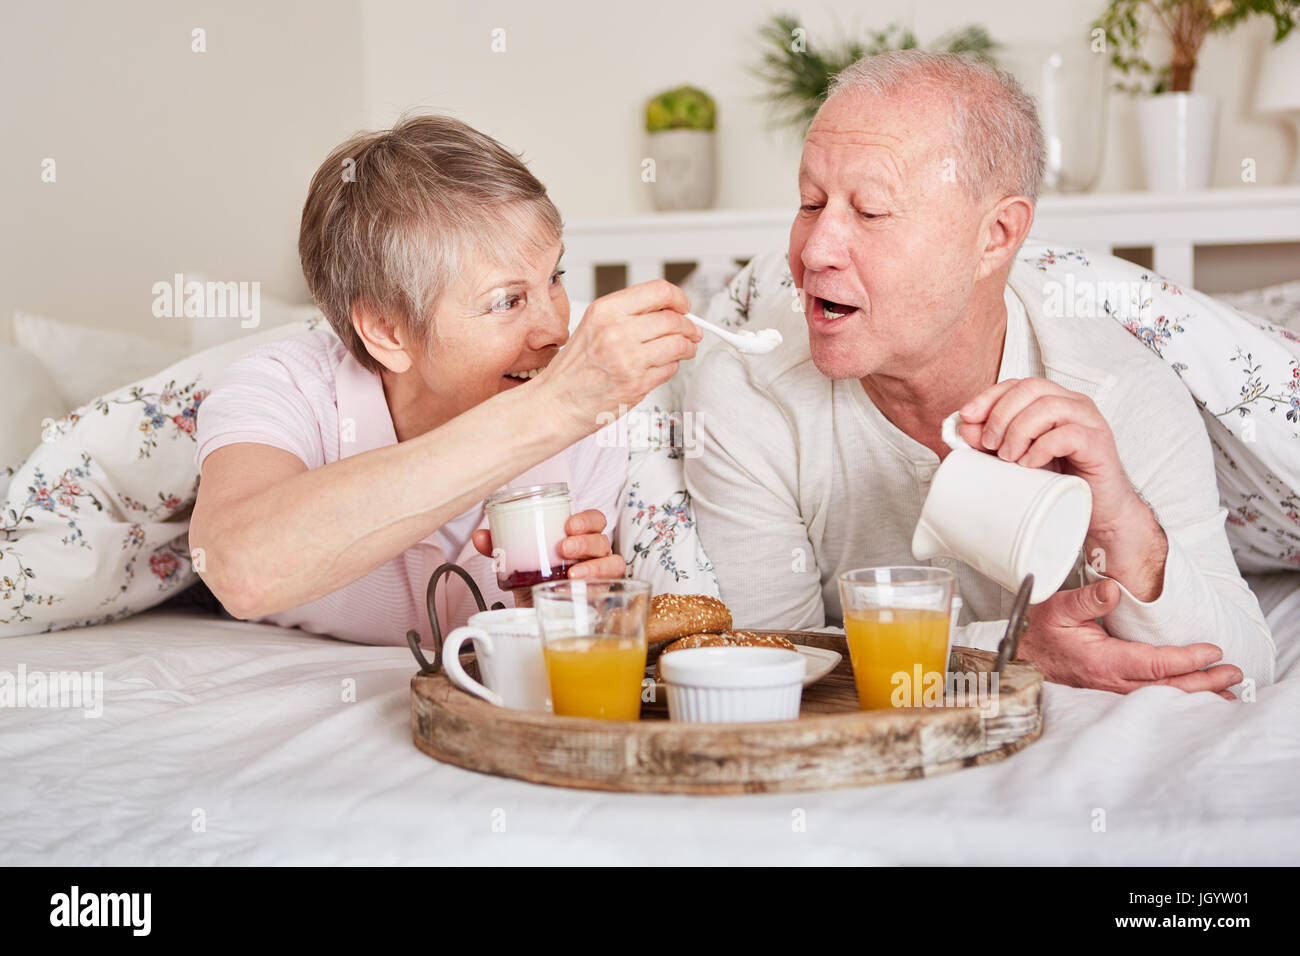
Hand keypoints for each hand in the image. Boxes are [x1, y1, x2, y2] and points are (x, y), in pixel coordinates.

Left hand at [473, 509, 625, 606]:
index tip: (568, 525)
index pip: (594, 520)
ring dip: (593, 565)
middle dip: (585, 541)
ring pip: (612, 562)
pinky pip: (610, 587)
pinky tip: (576, 589)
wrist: (539, 612)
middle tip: (564, 547)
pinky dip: (596, 586)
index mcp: (578, 538)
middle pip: (603, 538)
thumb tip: (480, 536)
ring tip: (572, 573)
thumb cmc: (535, 580)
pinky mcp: (602, 594)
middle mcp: (593, 554)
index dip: (586, 519)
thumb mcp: (517, 563)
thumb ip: (499, 548)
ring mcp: (600, 574)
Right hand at [536, 279, 700, 434]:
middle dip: (689, 327)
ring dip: (687, 348)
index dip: (679, 298)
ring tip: (684, 350)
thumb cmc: (573, 370)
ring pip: (679, 344)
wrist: (556, 404)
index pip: (659, 291)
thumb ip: (628, 315)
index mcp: (605, 310)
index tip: (684, 307)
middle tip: (692, 332)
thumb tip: (667, 310)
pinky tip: (661, 368)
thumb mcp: (593, 326)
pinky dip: (672, 368)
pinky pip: (671, 369)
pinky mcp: (637, 383)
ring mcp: (628, 358)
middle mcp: (617, 331)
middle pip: (674, 319)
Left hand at [957, 376, 1167, 600]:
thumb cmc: (1058, 482)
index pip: (1016, 384)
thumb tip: (964, 427)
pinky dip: (1041, 448)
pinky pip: (1068, 434)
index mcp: (1053, 401)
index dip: (988, 397)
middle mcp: (1072, 404)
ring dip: (1019, 431)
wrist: (1097, 512)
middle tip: (989, 445)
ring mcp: (1089, 421)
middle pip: (1030, 388)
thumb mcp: (1017, 459)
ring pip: (1048, 406)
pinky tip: (1029, 465)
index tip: (966, 417)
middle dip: (1001, 414)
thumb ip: (991, 442)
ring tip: (1008, 457)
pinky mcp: (1098, 443)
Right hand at [1018, 579, 1241, 698]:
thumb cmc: (1040, 632)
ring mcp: (1113, 691)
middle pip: (1168, 688)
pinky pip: (1153, 699)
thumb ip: (1086, 599)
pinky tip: (1194, 694)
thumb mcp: (1057, 607)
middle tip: (1233, 674)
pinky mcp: (1114, 693)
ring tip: (1225, 690)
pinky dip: (1178, 697)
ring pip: (1163, 697)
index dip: (1187, 659)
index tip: (1213, 651)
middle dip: (1204, 682)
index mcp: (1103, 661)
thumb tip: (1115, 591)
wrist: (1022, 659)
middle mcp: (1112, 682)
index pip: (1155, 664)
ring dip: (1196, 693)